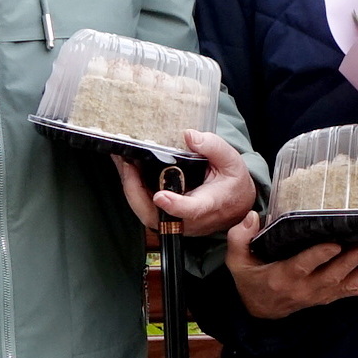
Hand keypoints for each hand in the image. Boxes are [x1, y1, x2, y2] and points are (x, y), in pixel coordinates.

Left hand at [118, 131, 258, 238]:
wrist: (235, 203)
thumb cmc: (232, 184)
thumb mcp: (231, 161)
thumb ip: (213, 147)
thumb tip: (190, 135)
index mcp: (208, 205)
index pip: (191, 209)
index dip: (174, 205)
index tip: (161, 196)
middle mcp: (188, 219)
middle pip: (155, 214)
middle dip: (135, 189)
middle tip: (126, 163)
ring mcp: (174, 221)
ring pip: (145, 211)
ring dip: (129, 187)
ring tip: (121, 160)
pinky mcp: (165, 217)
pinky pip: (143, 207)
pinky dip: (132, 187)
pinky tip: (126, 168)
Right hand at [225, 213, 357, 317]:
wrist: (261, 310)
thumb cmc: (251, 280)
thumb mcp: (238, 262)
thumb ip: (240, 239)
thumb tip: (251, 215)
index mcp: (283, 277)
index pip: (303, 266)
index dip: (319, 256)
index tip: (334, 244)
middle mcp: (306, 289)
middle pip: (334, 276)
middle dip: (355, 261)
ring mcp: (321, 295)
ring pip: (350, 285)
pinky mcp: (331, 297)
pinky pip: (355, 291)